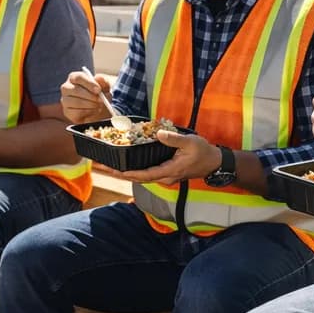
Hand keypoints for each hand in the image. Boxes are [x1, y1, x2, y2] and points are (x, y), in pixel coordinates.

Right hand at [60, 70, 115, 124]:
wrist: (99, 107)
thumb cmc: (100, 93)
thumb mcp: (105, 86)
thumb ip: (103, 81)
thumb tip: (98, 78)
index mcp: (74, 77)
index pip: (78, 77)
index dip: (89, 83)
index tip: (99, 90)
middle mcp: (66, 87)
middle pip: (75, 90)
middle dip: (90, 96)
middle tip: (101, 100)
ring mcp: (65, 100)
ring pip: (76, 102)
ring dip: (90, 105)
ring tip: (99, 105)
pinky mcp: (67, 112)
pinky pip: (76, 112)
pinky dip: (88, 112)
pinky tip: (94, 110)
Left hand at [100, 131, 220, 185]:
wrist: (214, 163)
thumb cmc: (203, 153)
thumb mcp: (190, 142)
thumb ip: (174, 139)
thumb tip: (159, 134)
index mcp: (169, 170)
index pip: (145, 174)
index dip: (129, 173)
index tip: (114, 170)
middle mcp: (164, 177)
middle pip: (138, 177)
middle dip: (118, 173)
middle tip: (100, 167)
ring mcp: (164, 177)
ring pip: (140, 177)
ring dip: (122, 172)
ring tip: (106, 167)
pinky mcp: (164, 173)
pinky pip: (145, 174)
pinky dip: (132, 170)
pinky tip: (124, 165)